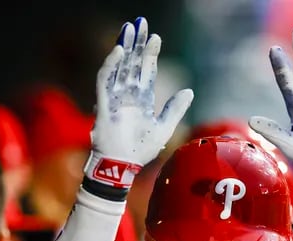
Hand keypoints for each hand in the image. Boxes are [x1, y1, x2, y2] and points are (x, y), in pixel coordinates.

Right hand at [86, 17, 192, 188]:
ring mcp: (115, 98)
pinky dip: (111, 66)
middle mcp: (128, 95)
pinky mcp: (104, 104)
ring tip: (129, 29)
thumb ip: (175, 109)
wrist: (123, 165)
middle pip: (132, 64)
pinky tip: (118, 51)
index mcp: (142, 99)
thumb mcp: (164, 128)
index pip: (146, 71)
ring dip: (124, 48)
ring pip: (119, 67)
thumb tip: (189, 91)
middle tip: (140, 23)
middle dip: (137, 44)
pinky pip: (106, 81)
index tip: (155, 37)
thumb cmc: (141, 150)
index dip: (150, 54)